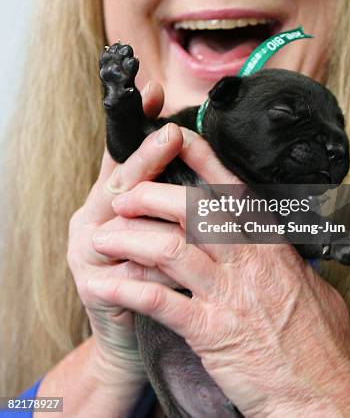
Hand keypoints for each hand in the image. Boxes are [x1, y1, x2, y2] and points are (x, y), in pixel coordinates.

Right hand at [67, 81, 185, 385]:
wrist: (129, 332)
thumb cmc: (149, 272)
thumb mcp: (156, 225)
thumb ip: (166, 189)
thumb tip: (187, 141)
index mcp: (109, 201)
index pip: (121, 154)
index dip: (137, 124)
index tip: (154, 93)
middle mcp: (91, 219)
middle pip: (121, 183)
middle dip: (146, 157)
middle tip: (171, 134)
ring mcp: (86, 251)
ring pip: (124, 225)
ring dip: (158, 216)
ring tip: (187, 207)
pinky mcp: (92, 286)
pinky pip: (131, 273)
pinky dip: (159, 270)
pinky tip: (181, 269)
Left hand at [88, 132, 349, 416]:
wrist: (321, 394)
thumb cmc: (317, 341)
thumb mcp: (308, 284)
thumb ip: (281, 256)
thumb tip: (267, 237)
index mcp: (270, 242)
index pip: (230, 187)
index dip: (199, 157)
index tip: (172, 138)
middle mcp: (248, 259)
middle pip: (192, 208)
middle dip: (150, 196)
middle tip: (123, 197)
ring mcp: (228, 293)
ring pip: (170, 247)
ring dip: (129, 238)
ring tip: (104, 238)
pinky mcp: (210, 331)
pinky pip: (160, 301)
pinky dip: (126, 290)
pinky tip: (104, 286)